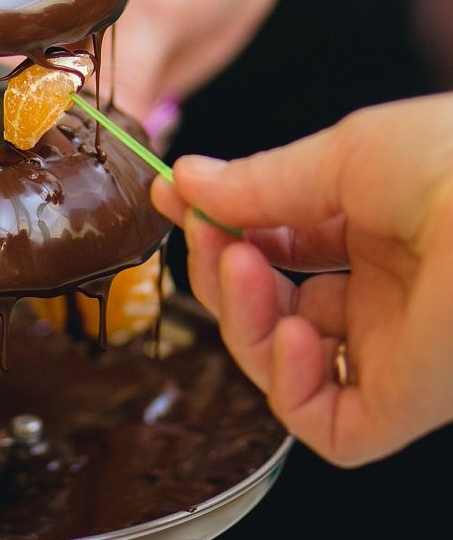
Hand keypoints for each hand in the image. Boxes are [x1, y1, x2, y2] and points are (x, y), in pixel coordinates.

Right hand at [152, 94, 452, 465]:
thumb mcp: (346, 155)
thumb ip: (260, 182)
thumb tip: (186, 183)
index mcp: (377, 232)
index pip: (275, 245)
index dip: (220, 226)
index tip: (175, 198)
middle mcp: (382, 295)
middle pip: (269, 307)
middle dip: (219, 270)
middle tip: (206, 234)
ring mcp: (393, 349)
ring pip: (284, 365)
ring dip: (242, 319)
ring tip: (242, 269)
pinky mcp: (406, 402)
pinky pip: (327, 424)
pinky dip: (288, 386)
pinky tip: (293, 335)